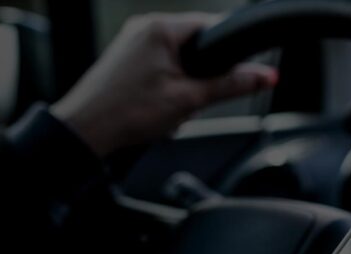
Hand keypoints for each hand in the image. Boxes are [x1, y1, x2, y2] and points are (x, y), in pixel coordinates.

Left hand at [51, 13, 277, 157]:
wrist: (85, 131)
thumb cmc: (128, 112)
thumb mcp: (190, 100)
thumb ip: (231, 85)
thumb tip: (265, 76)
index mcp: (160, 27)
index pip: (211, 25)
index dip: (229, 50)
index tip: (238, 72)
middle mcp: (144, 27)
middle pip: (195, 43)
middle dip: (203, 73)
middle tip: (194, 99)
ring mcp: (132, 42)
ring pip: (178, 56)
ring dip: (185, 81)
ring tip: (171, 106)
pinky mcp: (125, 58)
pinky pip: (161, 64)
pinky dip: (169, 84)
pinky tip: (158, 106)